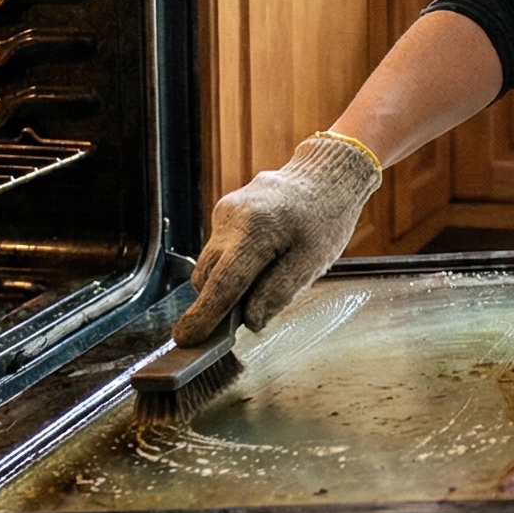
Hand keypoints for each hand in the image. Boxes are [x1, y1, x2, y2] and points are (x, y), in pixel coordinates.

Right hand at [173, 133, 382, 342]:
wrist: (326, 174)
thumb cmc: (327, 217)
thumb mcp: (313, 261)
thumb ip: (278, 292)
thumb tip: (250, 321)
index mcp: (255, 231)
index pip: (223, 283)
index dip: (204, 316)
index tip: (186, 338)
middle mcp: (231, 219)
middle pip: (208, 276)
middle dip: (215, 304)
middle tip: (237, 324)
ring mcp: (224, 212)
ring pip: (210, 263)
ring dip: (224, 284)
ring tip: (261, 286)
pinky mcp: (225, 212)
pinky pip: (219, 249)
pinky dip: (231, 265)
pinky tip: (260, 264)